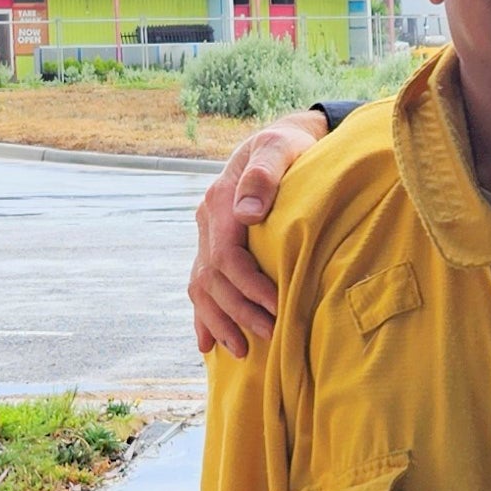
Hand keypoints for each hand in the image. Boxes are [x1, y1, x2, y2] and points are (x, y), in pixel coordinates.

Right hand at [190, 112, 326, 357]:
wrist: (281, 139)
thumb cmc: (288, 145)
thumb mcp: (279, 148)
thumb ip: (264, 175)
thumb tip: (248, 212)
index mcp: (219, 202)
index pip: (227, 256)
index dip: (248, 286)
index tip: (276, 306)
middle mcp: (207, 221)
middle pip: (213, 279)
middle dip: (239, 311)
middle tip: (270, 335)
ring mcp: (207, 234)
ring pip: (202, 288)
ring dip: (219, 321)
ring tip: (241, 351)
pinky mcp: (214, 243)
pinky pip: (201, 285)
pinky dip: (203, 315)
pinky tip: (208, 342)